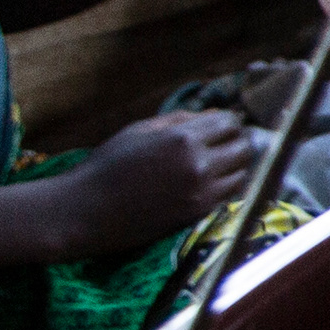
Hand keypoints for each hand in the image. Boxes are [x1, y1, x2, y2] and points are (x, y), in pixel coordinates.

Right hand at [57, 112, 261, 256]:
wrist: (86, 211)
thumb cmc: (107, 166)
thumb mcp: (139, 131)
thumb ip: (179, 120)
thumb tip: (211, 114)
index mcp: (182, 138)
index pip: (229, 122)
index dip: (227, 121)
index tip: (221, 126)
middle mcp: (198, 164)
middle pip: (243, 147)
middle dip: (236, 142)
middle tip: (224, 144)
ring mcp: (200, 192)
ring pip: (242, 173)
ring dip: (235, 166)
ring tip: (218, 164)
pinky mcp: (198, 214)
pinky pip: (229, 195)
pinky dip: (227, 187)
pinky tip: (212, 183)